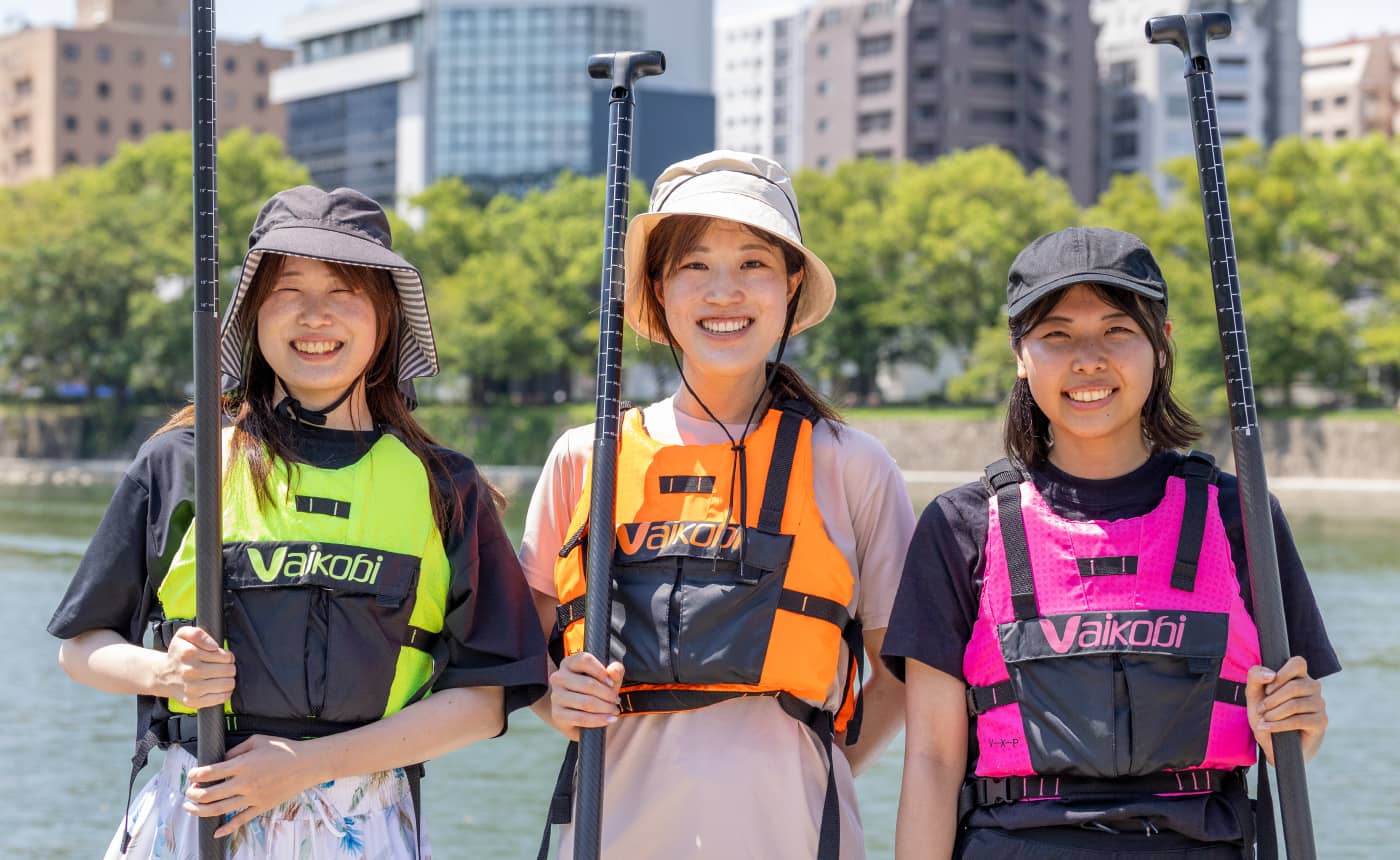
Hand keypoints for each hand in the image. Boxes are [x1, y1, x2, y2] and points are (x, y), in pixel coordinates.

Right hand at [157, 626, 235, 709]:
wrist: (163, 675)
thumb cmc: (178, 654)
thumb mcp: (183, 635)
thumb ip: (198, 634)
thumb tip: (214, 647)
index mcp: (189, 653)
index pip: (226, 656)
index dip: (227, 656)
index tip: (221, 657)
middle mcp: (189, 671)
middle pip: (229, 670)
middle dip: (229, 668)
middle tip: (222, 667)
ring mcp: (191, 688)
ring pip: (227, 684)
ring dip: (228, 680)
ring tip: (221, 677)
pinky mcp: (193, 701)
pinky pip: (221, 698)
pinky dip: (225, 693)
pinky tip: (218, 687)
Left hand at [184, 735, 317, 837]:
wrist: (307, 764)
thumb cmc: (284, 749)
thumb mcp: (257, 740)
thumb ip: (236, 749)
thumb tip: (222, 759)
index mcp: (242, 764)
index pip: (210, 773)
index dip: (195, 775)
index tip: (191, 776)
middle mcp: (244, 783)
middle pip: (210, 794)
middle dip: (194, 794)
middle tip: (189, 792)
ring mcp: (252, 797)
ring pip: (220, 809)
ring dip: (201, 811)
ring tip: (191, 808)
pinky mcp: (261, 806)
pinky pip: (241, 820)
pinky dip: (227, 828)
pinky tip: (216, 832)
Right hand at [548, 652, 623, 740]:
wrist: (582, 715)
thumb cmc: (596, 692)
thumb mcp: (608, 679)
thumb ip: (615, 671)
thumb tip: (612, 671)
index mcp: (569, 663)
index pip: (585, 660)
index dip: (601, 671)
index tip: (612, 683)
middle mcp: (559, 678)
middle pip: (588, 684)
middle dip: (608, 694)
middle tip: (616, 701)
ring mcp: (556, 697)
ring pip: (586, 702)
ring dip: (605, 708)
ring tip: (614, 711)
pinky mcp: (557, 715)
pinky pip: (582, 718)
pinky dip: (599, 720)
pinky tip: (609, 719)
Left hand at [1246, 655, 1326, 763]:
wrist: (1275, 742)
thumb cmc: (1266, 714)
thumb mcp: (1254, 694)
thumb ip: (1255, 677)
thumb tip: (1271, 674)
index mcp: (1298, 676)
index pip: (1298, 663)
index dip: (1282, 674)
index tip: (1267, 689)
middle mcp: (1312, 687)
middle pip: (1294, 686)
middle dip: (1272, 699)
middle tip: (1260, 709)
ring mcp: (1319, 704)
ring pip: (1295, 704)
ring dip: (1274, 713)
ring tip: (1264, 720)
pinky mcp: (1320, 722)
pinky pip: (1299, 720)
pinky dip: (1279, 725)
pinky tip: (1268, 728)